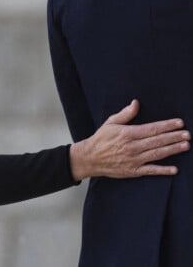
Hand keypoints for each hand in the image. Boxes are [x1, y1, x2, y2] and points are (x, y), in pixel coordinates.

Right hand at [69, 99, 190, 180]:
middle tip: (187, 134)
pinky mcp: (133, 171)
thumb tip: (136, 103)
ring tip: (185, 145)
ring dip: (172, 149)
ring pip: (157, 154)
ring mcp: (134, 159)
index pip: (151, 128)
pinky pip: (151, 170)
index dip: (166, 125)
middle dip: (174, 137)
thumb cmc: (101, 138)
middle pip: (157, 141)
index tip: (179, 123)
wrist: (91, 157)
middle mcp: (132, 146)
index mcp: (127, 133)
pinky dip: (163, 170)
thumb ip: (125, 114)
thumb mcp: (110, 122)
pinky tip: (174, 169)